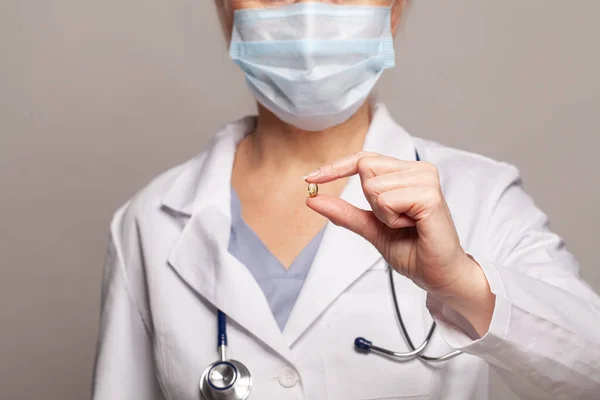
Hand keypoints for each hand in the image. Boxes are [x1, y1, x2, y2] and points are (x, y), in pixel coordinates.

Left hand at [304, 152, 493, 334]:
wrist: (437, 275)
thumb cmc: (412, 249)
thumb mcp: (370, 228)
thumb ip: (344, 212)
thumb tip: (312, 199)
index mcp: (406, 172)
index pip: (363, 158)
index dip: (335, 168)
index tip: (309, 179)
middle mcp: (418, 169)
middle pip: (364, 168)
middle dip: (370, 201)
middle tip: (395, 220)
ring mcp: (426, 179)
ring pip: (373, 185)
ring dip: (383, 214)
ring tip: (407, 225)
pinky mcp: (430, 196)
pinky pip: (387, 200)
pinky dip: (391, 219)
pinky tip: (412, 226)